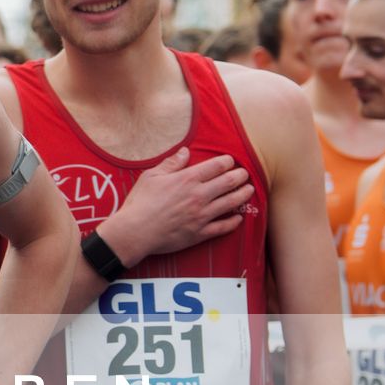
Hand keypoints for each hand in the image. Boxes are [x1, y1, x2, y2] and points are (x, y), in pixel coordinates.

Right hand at [103, 149, 251, 264]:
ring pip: (231, 203)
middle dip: (240, 176)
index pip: (216, 166)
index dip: (227, 161)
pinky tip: (239, 217)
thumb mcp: (151, 176)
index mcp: (187, 179)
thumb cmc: (140, 203)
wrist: (135, 232)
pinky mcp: (200, 233)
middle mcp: (199, 196)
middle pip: (229, 182)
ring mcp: (202, 215)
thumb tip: (185, 151)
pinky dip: (234, 221)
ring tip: (249, 190)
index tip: (230, 161)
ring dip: (243, 195)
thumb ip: (171, 163)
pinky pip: (223, 227)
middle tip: (244, 174)